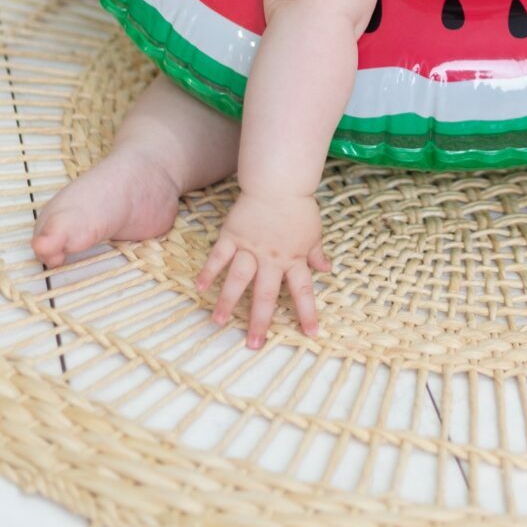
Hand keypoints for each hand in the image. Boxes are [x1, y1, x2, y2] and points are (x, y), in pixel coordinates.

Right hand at [194, 189, 329, 347]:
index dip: (307, 313)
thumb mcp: (313, 231)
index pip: (303, 291)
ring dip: (228, 301)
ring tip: (218, 322)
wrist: (279, 182)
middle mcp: (272, 258)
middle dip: (259, 320)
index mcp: (294, 258)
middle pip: (265, 294)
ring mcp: (250, 247)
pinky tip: (200, 288)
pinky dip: (209, 271)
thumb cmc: (298, 206)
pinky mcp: (233, 235)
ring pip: (238, 279)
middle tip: (253, 344)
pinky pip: (219, 256)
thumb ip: (316, 253)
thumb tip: (327, 269)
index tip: (311, 334)